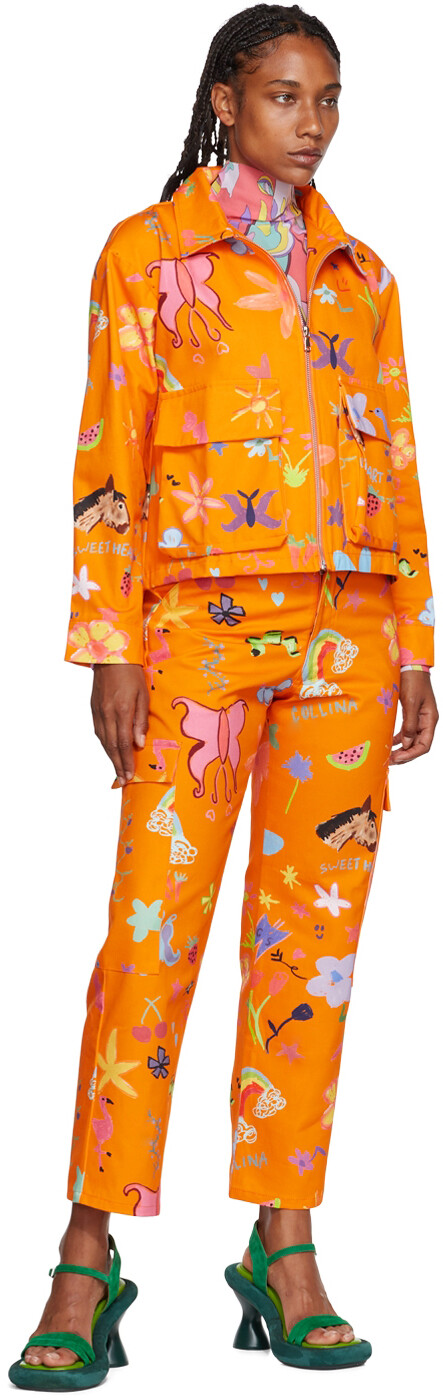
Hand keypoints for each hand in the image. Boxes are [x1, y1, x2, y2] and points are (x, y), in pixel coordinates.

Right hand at [91, 663, 149, 783]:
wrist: (109, 655)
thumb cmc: (131, 673)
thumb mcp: (143, 695)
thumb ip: (140, 720)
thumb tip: (139, 743)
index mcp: (122, 711)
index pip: (124, 743)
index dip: (126, 761)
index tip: (129, 775)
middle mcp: (107, 714)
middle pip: (112, 746)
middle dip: (117, 765)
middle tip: (121, 780)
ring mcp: (98, 712)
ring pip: (103, 741)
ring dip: (110, 757)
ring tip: (116, 770)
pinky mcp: (93, 708)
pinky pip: (98, 731)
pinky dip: (104, 744)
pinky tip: (109, 750)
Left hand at [389, 672, 438, 763]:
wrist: (409, 665)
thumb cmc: (412, 680)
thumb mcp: (411, 702)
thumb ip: (409, 724)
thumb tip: (406, 744)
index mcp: (430, 719)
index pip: (424, 745)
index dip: (411, 755)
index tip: (397, 758)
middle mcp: (426, 721)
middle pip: (418, 745)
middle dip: (405, 754)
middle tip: (390, 761)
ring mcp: (419, 718)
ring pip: (412, 740)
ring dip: (401, 749)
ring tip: (389, 755)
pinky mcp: (411, 713)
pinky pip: (407, 731)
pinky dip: (399, 738)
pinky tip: (390, 742)